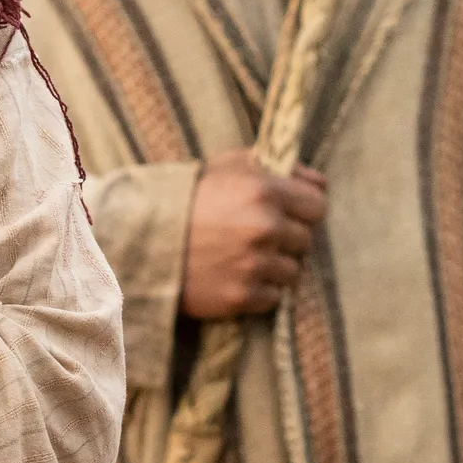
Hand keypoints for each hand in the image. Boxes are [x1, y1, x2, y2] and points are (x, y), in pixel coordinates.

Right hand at [181, 149, 326, 317]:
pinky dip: (260, 289)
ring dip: (275, 265)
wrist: (143, 241)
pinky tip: (236, 275)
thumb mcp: (227, 165)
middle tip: (259, 235)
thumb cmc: (188, 197)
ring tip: (245, 256)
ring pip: (293, 271)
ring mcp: (254, 264)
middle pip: (306, 239)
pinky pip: (274, 297)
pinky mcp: (242, 296)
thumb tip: (320, 183)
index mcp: (263, 190)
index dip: (305, 208)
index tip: (291, 212)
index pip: (318, 204)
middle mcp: (264, 227)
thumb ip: (275, 166)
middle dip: (287, 237)